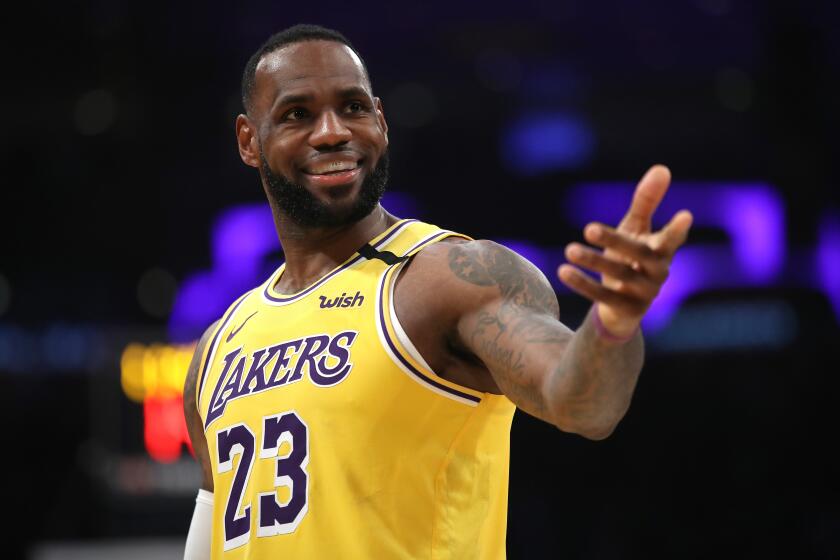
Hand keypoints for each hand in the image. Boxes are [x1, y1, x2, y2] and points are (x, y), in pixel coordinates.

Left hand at [558, 165, 692, 336]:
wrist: (622, 305)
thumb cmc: (631, 256)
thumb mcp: (636, 228)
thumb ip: (647, 201)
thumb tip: (662, 168)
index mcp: (662, 250)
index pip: (672, 238)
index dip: (677, 229)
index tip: (685, 215)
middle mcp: (658, 271)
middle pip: (638, 253)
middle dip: (615, 240)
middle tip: (588, 228)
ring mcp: (645, 293)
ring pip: (619, 274)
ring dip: (593, 261)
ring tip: (569, 249)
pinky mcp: (627, 309)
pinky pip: (604, 297)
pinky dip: (583, 284)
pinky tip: (563, 271)